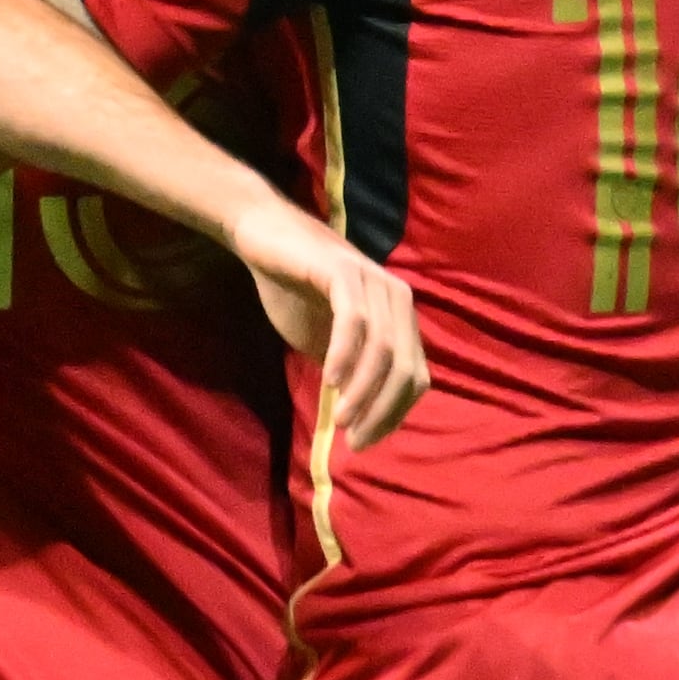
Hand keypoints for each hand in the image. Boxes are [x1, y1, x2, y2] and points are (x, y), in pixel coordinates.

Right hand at [227, 191, 426, 446]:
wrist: (263, 238)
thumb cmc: (294, 290)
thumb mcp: (328, 343)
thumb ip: (351, 371)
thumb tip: (363, 422)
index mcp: (400, 316)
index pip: (416, 376)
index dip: (395, 413)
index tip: (364, 441)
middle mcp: (397, 297)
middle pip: (407, 367)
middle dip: (384, 410)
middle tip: (356, 440)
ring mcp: (373, 280)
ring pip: (385, 348)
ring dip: (364, 390)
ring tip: (343, 419)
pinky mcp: (344, 270)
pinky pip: (354, 320)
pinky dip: (345, 355)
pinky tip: (329, 380)